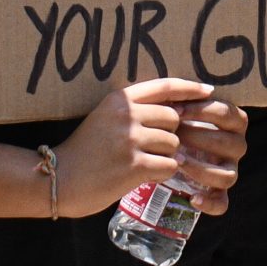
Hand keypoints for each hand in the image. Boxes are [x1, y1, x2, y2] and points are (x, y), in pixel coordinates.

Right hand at [56, 79, 246, 215]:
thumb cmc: (84, 151)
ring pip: (174, 143)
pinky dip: (162, 173)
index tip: (207, 90)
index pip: (164, 86)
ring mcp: (130, 140)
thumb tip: (176, 111)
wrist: (58, 179)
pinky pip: (168, 165)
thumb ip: (135, 111)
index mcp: (119, 99)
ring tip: (144, 164)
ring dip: (165, 156)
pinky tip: (146, 176)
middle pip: (174, 118)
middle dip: (170, 135)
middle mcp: (127, 115)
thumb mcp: (104, 118)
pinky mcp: (134, 165)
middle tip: (152, 149)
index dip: (189, 88)